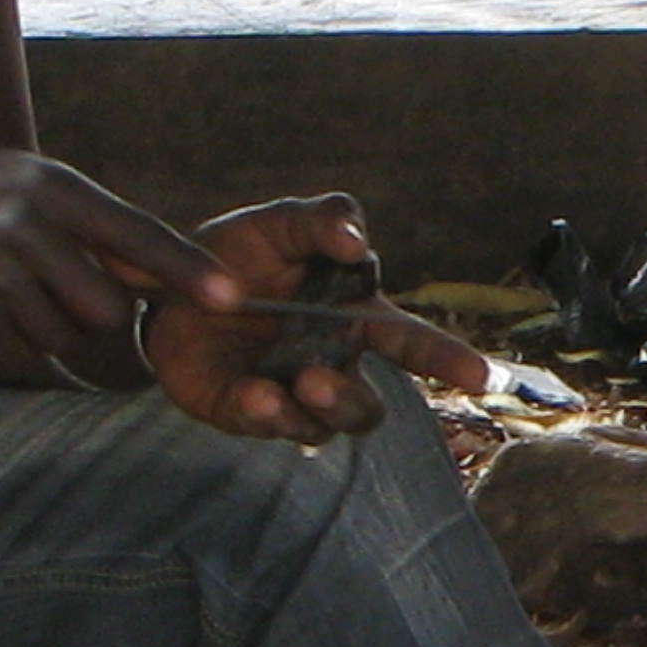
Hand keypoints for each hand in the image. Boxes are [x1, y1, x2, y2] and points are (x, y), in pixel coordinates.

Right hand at [0, 150, 232, 387]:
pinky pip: (26, 358)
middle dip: (100, 318)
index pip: (138, 232)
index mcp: (51, 187)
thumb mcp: (27, 187)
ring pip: (67, 337)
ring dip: (55, 333)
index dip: (187, 269)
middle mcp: (25, 226)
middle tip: (65, 301)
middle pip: (107, 306)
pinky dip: (22, 352)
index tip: (231, 296)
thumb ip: (93, 227)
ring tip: (9, 296)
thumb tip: (165, 271)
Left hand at [141, 195, 492, 442]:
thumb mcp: (280, 223)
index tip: (482, 378)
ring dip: (315, 410)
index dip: (448, 361)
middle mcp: (329, 363)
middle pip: (366, 408)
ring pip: (324, 426)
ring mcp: (287, 394)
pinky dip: (262, 413)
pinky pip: (263, 423)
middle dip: (350, 400)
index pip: (411, 343)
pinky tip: (252, 394)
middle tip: (317, 378)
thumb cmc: (240, 252)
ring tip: (295, 384)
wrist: (164, 283)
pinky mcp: (242, 410)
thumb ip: (323, 220)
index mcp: (352, 318)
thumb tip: (358, 243)